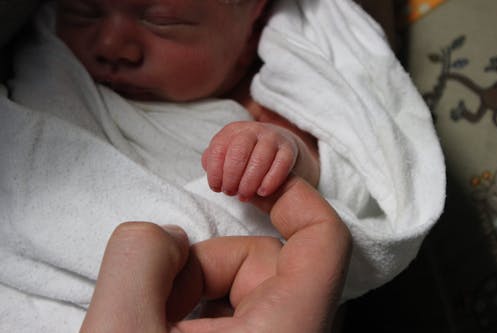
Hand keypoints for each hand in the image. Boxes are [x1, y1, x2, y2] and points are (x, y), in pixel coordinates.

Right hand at [81, 177, 350, 331]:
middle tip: (153, 303)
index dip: (294, 197)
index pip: (326, 241)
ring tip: (153, 324)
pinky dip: (197, 311)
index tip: (248, 183)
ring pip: (247, 288)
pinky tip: (167, 330)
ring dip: (193, 292)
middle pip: (268, 261)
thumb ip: (139, 254)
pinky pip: (237, 313)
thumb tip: (167, 234)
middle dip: (202, 266)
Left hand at [202, 121, 318, 200]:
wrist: (278, 149)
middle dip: (231, 177)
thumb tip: (209, 168)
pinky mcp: (289, 149)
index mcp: (233, 130)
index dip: (215, 171)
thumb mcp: (227, 155)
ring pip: (259, 159)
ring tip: (244, 196)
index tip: (217, 188)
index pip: (218, 148)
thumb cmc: (246, 158)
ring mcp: (272, 138)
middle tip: (230, 192)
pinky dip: (270, 180)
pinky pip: (280, 164)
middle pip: (238, 152)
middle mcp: (253, 130)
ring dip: (249, 182)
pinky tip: (262, 192)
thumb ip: (214, 161)